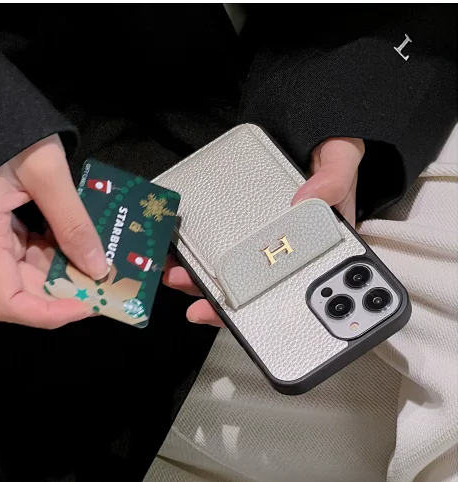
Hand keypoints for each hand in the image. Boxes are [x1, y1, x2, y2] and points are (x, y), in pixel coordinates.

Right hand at [0, 135, 108, 327]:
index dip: (48, 313)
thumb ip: (72, 221)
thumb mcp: (47, 174)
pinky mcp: (12, 230)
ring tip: (104, 267)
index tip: (87, 305)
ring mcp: (0, 238)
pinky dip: (65, 255)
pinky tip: (88, 247)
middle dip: (68, 293)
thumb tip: (97, 268)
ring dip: (71, 274)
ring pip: (35, 273)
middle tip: (106, 287)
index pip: (7, 300)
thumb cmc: (16, 135)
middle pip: (25, 290)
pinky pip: (39, 253)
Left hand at [163, 137, 364, 326]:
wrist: (309, 127)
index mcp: (313, 245)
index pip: (290, 285)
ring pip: (230, 266)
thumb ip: (333, 179)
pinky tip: (179, 249)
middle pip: (254, 284)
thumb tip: (309, 199)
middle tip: (195, 301)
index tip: (239, 318)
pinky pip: (217, 235)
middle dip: (221, 300)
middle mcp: (285, 246)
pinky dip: (196, 246)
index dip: (266, 309)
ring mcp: (260, 233)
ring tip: (178, 276)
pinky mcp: (240, 216)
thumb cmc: (331, 149)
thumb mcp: (340, 160)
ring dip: (202, 277)